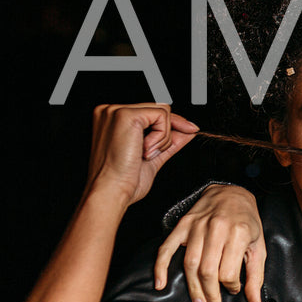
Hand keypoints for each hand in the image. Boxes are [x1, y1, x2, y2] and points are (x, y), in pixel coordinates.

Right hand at [83, 104, 198, 209]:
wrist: (111, 193)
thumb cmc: (122, 181)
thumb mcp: (152, 157)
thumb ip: (169, 141)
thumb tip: (188, 130)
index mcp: (112, 120)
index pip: (151, 112)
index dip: (171, 124)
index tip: (190, 130)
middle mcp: (111, 111)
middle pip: (159, 108)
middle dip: (168, 133)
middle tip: (154, 153)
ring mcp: (116, 111)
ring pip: (162, 111)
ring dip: (163, 138)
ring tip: (146, 154)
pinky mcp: (125, 115)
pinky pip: (162, 116)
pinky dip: (161, 136)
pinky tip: (146, 150)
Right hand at [154, 185, 265, 301]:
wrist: (231, 193)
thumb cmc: (246, 221)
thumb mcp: (258, 245)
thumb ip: (256, 275)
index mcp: (238, 233)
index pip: (229, 271)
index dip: (231, 286)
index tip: (234, 289)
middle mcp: (216, 228)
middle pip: (208, 271)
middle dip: (210, 294)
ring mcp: (197, 226)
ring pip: (190, 264)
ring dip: (193, 287)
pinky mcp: (183, 225)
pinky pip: (167, 248)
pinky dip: (161, 267)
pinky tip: (161, 283)